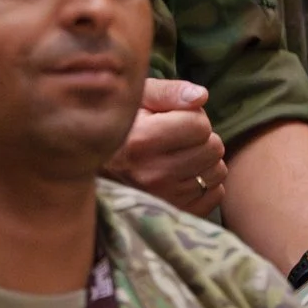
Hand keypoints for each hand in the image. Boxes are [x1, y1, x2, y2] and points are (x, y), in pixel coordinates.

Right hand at [105, 79, 225, 215]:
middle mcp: (151, 174)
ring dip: (202, 162)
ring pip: (217, 172)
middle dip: (200, 139)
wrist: (90, 168)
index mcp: (139, 141)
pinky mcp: (175, 214)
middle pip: (213, 148)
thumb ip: (167, 92)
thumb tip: (202, 96)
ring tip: (176, 158)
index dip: (189, 117)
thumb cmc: (119, 129)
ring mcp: (164, 199)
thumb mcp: (133, 101)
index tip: (171, 120)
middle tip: (175, 140)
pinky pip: (215, 194)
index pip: (199, 124)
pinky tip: (180, 177)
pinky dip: (204, 184)